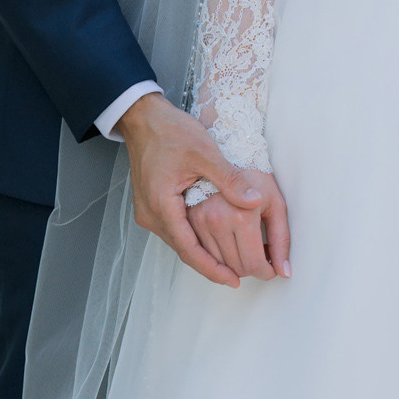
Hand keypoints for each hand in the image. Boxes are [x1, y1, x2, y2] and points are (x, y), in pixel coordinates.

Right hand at [115, 94, 289, 288]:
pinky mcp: (151, 204)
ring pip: (179, 242)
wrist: (143, 117)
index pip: (189, 250)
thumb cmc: (170, 131)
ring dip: (202, 253)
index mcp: (161, 206)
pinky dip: (193, 238)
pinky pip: (174, 230)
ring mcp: (148, 210)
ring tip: (230, 263)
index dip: (213, 268)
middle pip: (183, 250)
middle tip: (239, 276)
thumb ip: (230, 179)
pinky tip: (212, 240)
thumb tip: (255, 202)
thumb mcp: (205, 152)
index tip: (234, 280)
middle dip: (211, 265)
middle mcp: (150, 214)